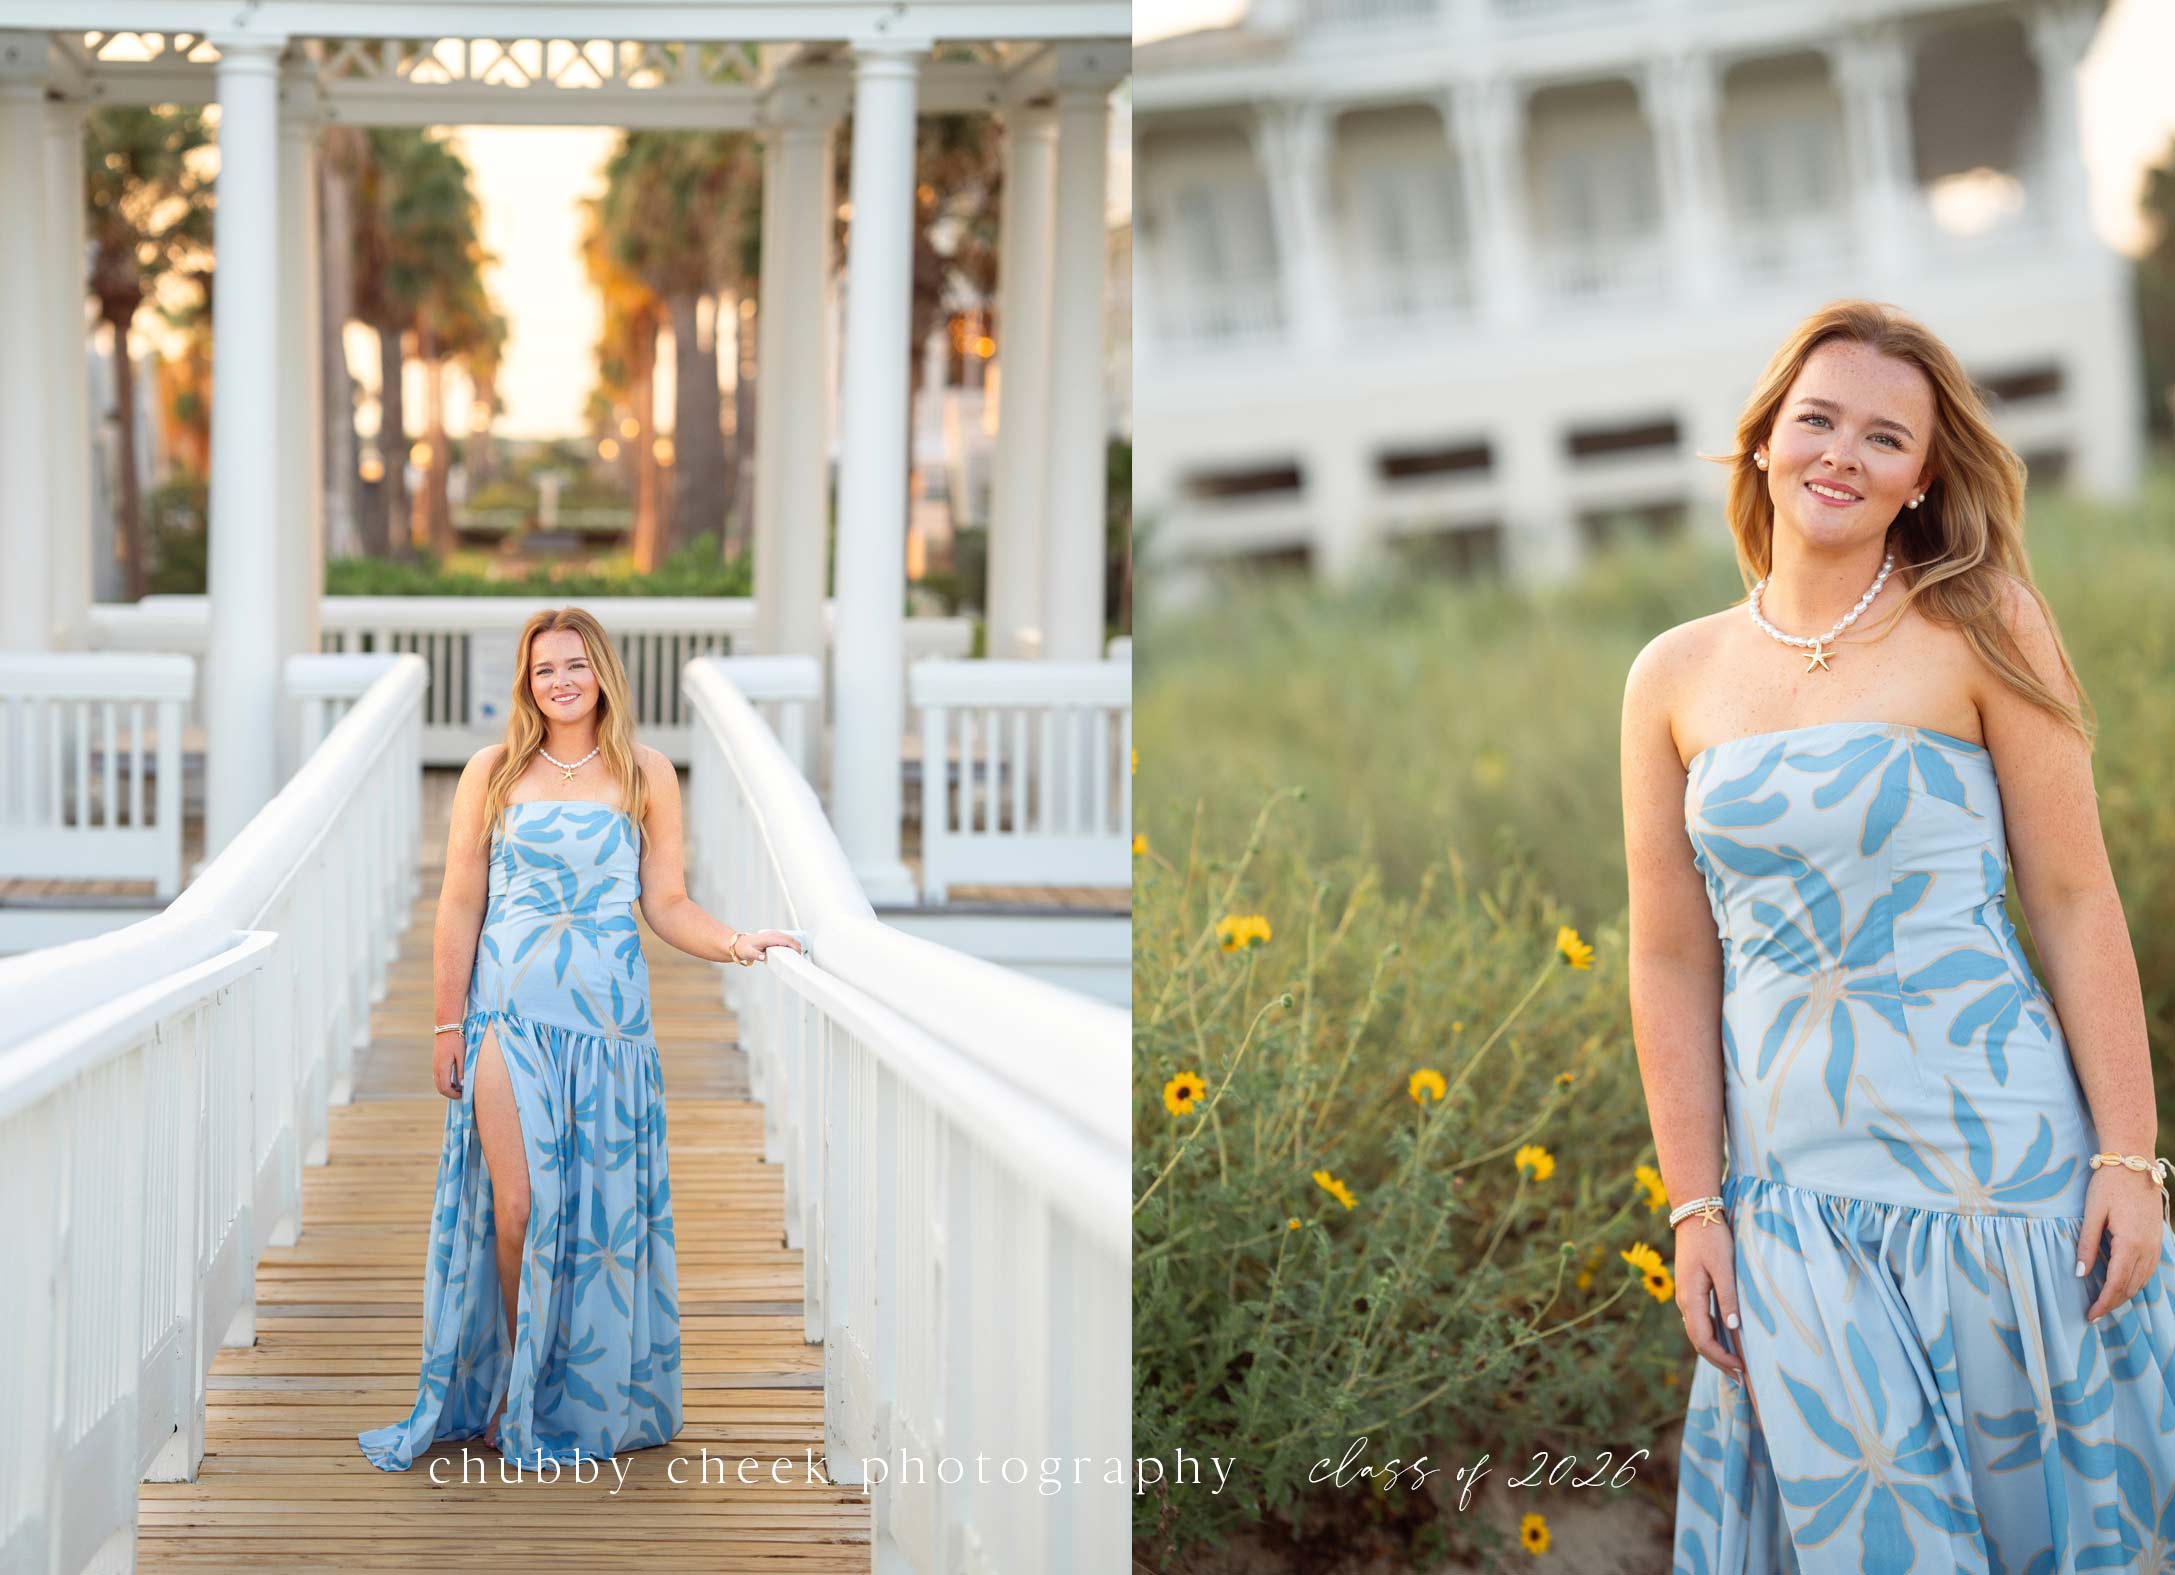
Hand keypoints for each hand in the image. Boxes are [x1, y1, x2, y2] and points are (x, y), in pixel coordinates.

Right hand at [434, 1030, 464, 1100]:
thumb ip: (462, 1070)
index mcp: (443, 1068)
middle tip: (461, 1093)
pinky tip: (454, 1080)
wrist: (446, 1028)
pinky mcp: (436, 1063)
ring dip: (447, 1088)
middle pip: (440, 1088)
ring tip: (459, 1087)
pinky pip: (438, 1077)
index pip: (445, 1088)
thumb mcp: (462, 1056)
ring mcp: (434, 1066)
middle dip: (450, 1094)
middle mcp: (436, 1068)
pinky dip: (445, 1082)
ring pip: (438, 1083)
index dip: (453, 1095)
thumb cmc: (456, 1041)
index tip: (463, 1094)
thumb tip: (462, 1085)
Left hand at [733, 928, 803, 964]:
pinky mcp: (774, 936)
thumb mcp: (749, 953)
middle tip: (800, 958)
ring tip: (797, 956)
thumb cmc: (744, 948)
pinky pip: (786, 939)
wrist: (739, 944)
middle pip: (790, 938)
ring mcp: (774, 934)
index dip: (794, 947)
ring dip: (795, 945)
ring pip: (789, 938)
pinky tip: (792, 951)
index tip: (798, 955)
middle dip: (798, 947)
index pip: (786, 940)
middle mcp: (773, 934)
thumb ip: (756, 955)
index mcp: (769, 938)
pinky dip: (791, 944)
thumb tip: (762, 957)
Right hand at [1672, 1215, 1747, 1385]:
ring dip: (1714, 1350)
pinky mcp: (1690, 1290)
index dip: (1722, 1358)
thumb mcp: (1724, 1267)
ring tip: (1735, 1364)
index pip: (1703, 1339)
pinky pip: (1698, 1321)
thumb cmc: (1712, 1239)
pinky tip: (1725, 1339)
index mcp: (1690, 1298)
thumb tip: (1733, 1329)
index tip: (1743, 1369)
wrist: (1694, 1214)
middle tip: (1741, 1377)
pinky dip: (1711, 1336)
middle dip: (1718, 1360)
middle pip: (1698, 1340)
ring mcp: (1685, 1296)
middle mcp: (1683, 1301)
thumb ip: (1728, 1298)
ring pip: (1697, 1332)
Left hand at [2079, 1162, 2165, 1321]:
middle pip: (2130, 1287)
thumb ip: (2086, 1245)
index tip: (2089, 1316)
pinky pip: (2148, 1270)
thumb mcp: (2092, 1214)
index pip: (2115, 1284)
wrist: (2133, 1164)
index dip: (2102, 1303)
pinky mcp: (2157, 1239)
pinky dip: (2135, 1282)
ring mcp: (2155, 1245)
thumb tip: (2079, 1273)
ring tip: (2104, 1302)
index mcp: (2130, 1244)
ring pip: (2142, 1281)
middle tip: (2093, 1314)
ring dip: (2124, 1294)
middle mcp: (2147, 1249)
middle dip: (2112, 1303)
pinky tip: (2121, 1283)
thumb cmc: (2108, 1186)